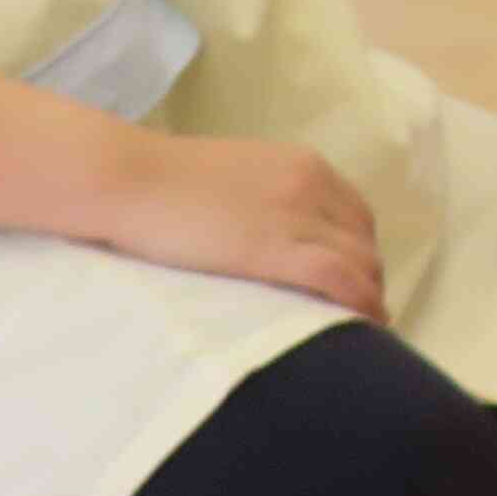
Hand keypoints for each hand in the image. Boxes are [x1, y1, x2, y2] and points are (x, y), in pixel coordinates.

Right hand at [100, 134, 384, 319]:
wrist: (128, 179)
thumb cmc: (163, 183)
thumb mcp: (235, 178)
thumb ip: (265, 199)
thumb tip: (271, 236)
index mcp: (302, 165)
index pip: (356, 216)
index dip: (361, 254)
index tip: (355, 284)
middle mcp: (311, 184)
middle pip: (364, 240)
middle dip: (368, 278)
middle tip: (358, 314)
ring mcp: (295, 214)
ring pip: (359, 262)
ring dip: (368, 297)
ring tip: (362, 330)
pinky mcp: (274, 247)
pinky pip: (339, 277)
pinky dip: (359, 303)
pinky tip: (362, 325)